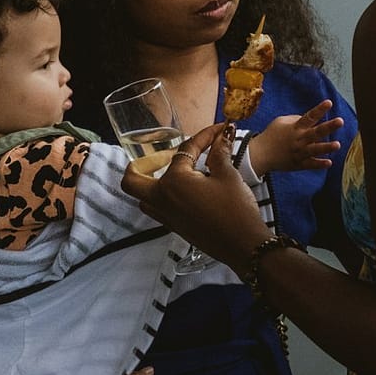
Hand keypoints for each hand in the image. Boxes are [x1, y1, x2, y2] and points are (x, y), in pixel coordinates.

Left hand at [123, 122, 267, 266]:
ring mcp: (165, 215)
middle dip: (141, 164)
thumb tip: (221, 137)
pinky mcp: (173, 226)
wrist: (242, 244)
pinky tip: (181, 192)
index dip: (204, 136)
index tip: (219, 130)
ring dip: (148, 183)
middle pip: (133, 179)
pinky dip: (159, 197)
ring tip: (170, 174)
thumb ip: (220, 153)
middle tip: (161, 156)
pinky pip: (154, 209)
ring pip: (141, 196)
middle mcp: (162, 197)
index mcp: (175, 181)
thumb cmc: (235, 209)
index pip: (185, 150)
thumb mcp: (229, 176)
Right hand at [249, 100, 343, 174]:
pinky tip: (329, 163)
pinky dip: (319, 164)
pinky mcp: (299, 164)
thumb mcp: (281, 122)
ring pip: (314, 149)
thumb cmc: (271, 135)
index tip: (329, 103)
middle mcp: (299, 139)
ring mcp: (300, 152)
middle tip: (340, 121)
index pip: (309, 116)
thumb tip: (310, 118)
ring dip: (326, 147)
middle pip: (316, 132)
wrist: (260, 154)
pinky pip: (310, 165)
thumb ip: (296, 119)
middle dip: (328, 127)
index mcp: (296, 128)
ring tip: (337, 145)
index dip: (319, 109)